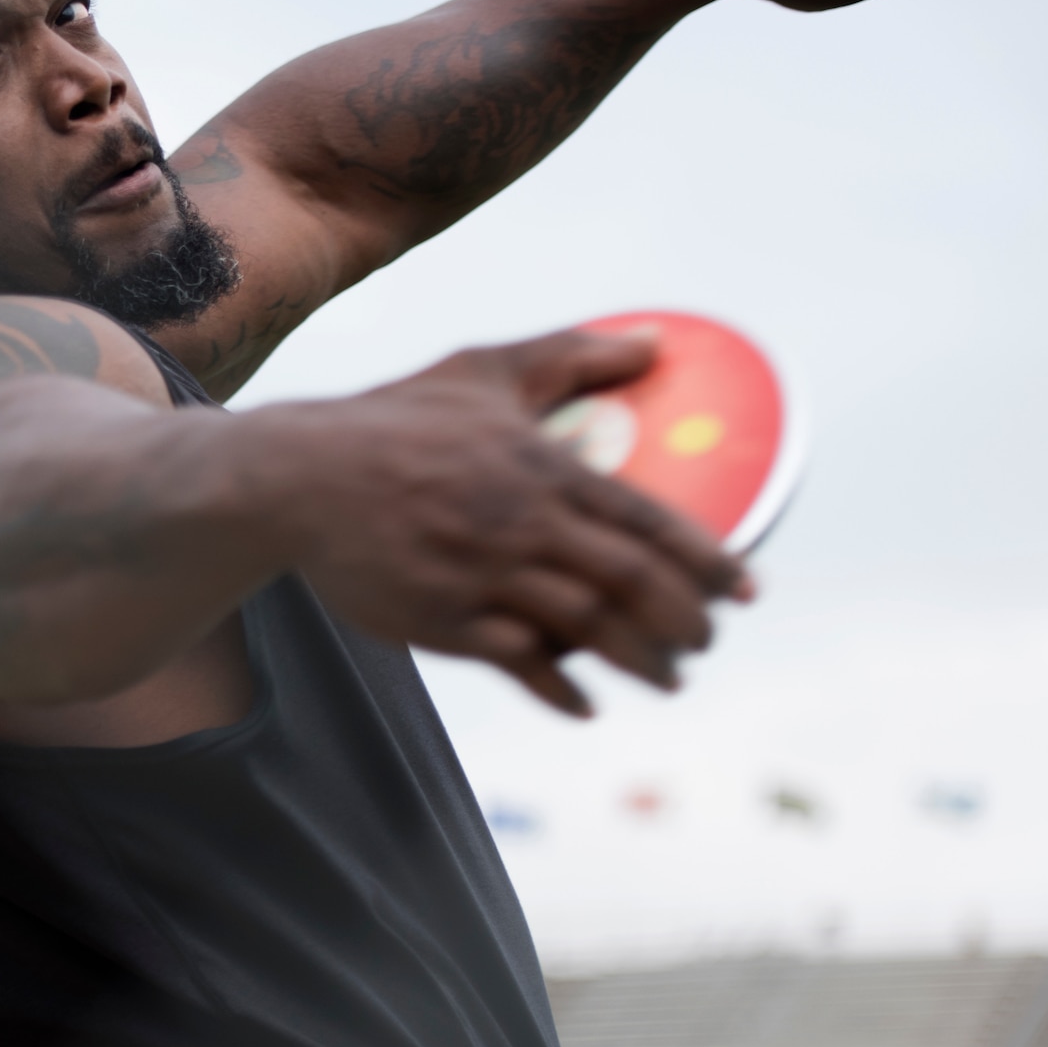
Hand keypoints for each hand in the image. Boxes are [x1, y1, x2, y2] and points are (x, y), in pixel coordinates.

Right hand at [275, 328, 751, 715]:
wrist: (299, 478)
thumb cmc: (396, 420)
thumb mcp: (485, 370)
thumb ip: (571, 356)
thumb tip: (653, 342)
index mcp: (542, 467)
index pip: (649, 523)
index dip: (710, 561)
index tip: (747, 590)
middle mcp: (523, 525)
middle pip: (633, 585)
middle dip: (685, 622)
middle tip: (706, 640)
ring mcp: (484, 578)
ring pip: (588, 631)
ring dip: (641, 662)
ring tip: (669, 679)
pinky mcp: (444, 622)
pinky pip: (520, 664)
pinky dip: (562, 688)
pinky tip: (586, 704)